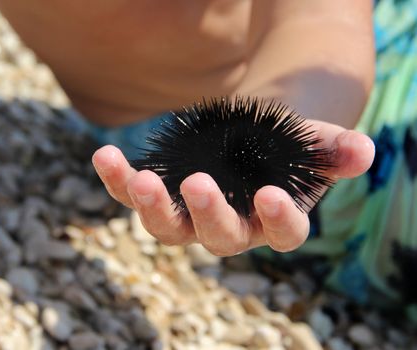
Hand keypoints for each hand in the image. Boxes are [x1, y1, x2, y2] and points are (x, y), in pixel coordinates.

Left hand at [92, 121, 373, 255]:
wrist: (248, 133)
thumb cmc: (284, 143)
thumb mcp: (313, 141)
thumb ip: (335, 150)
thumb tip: (361, 150)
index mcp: (272, 221)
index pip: (282, 235)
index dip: (278, 220)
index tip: (271, 196)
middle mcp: (230, 229)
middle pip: (218, 237)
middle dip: (208, 214)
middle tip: (197, 184)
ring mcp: (190, 216)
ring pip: (167, 227)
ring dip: (151, 205)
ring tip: (142, 177)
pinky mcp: (159, 194)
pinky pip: (132, 194)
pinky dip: (118, 179)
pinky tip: (106, 155)